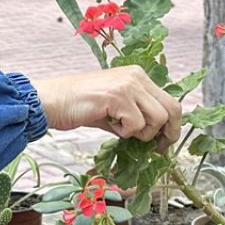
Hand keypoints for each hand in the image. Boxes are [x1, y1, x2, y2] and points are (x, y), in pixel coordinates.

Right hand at [31, 66, 181, 149]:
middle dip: (167, 133)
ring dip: (142, 133)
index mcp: (137, 76)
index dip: (171, 126)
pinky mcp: (118, 96)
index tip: (162, 143)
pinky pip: (137, 125)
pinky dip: (125, 133)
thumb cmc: (79, 106)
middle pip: (172, 109)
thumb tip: (157, 137)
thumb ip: (136, 115)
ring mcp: (128, 85)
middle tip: (156, 148)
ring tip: (121, 130)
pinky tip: (110, 125)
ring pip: (158, 118)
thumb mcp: (115, 107)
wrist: (51, 101)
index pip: (170, 101)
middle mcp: (136, 76)